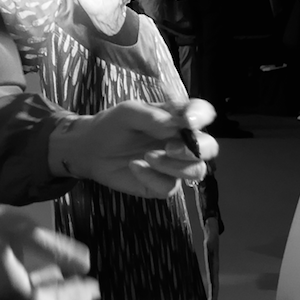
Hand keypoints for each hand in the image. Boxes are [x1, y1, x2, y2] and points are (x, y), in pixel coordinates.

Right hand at [0, 192, 99, 299]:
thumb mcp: (22, 229)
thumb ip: (57, 250)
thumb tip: (86, 265)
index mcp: (13, 290)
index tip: (92, 290)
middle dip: (69, 298)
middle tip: (89, 282)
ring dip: (52, 292)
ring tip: (70, 275)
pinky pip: (17, 296)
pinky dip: (34, 287)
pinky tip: (43, 270)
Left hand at [49, 100, 216, 195]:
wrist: (90, 150)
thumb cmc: (112, 125)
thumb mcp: (128, 113)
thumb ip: (152, 116)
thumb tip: (177, 125)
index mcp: (176, 118)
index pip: (202, 113)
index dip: (202, 116)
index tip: (190, 121)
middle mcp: (181, 142)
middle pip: (209, 148)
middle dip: (197, 149)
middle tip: (171, 148)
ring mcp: (174, 165)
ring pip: (196, 171)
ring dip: (174, 166)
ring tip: (147, 156)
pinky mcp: (162, 184)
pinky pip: (170, 187)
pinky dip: (152, 177)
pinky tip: (135, 166)